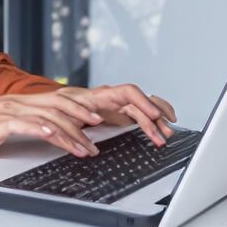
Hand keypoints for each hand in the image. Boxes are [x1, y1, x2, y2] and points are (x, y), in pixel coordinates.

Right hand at [0, 90, 106, 158]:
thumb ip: (18, 125)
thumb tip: (42, 134)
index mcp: (15, 102)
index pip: (54, 100)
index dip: (78, 108)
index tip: (96, 121)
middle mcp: (13, 103)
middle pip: (57, 104)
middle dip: (82, 117)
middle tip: (101, 129)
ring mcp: (5, 112)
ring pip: (47, 117)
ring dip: (71, 133)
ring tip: (86, 148)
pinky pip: (25, 125)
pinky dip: (44, 130)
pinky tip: (56, 138)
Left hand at [54, 84, 177, 146]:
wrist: (58, 105)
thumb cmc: (61, 108)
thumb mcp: (65, 114)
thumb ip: (77, 121)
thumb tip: (94, 128)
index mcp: (102, 95)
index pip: (129, 92)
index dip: (143, 102)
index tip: (153, 115)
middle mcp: (115, 98)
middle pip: (141, 104)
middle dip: (154, 119)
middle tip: (163, 133)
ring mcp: (120, 105)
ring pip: (145, 110)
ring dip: (157, 121)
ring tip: (167, 134)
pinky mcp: (122, 113)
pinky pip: (143, 114)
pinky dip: (154, 119)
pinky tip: (164, 125)